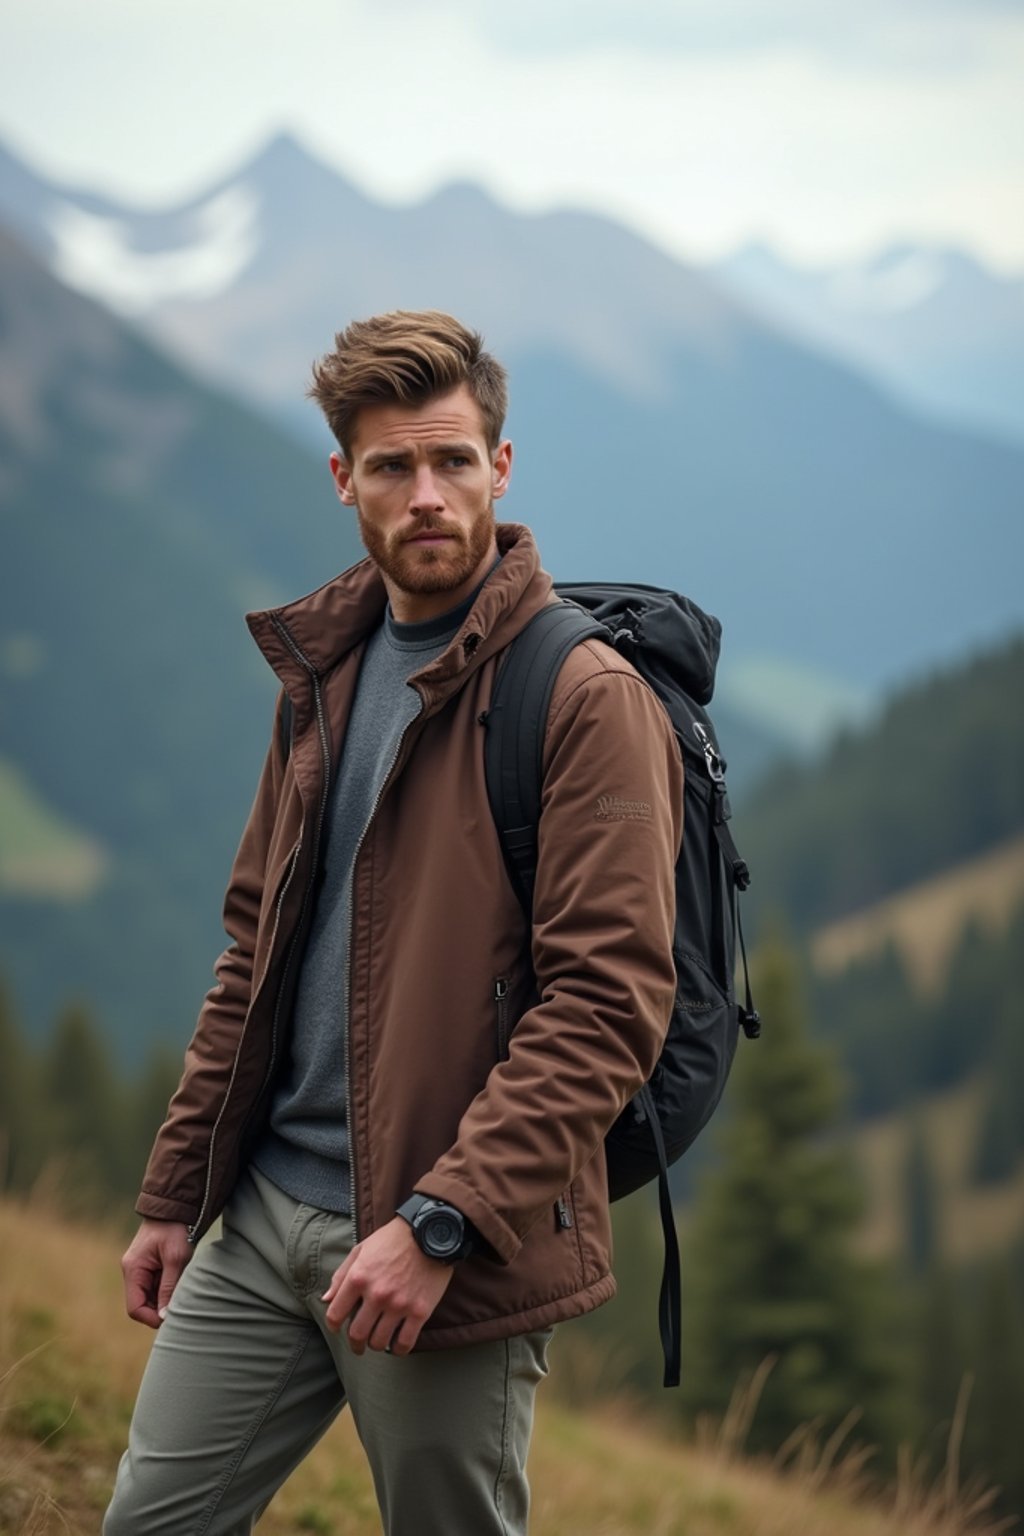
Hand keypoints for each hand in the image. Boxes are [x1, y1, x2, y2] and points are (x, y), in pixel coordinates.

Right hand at [121, 1219, 191, 1328]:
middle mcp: (133, 1271)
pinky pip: (156, 1286)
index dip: (151, 1318)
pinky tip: (182, 1282)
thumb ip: (168, 1288)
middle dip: (160, 1308)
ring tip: (183, 1289)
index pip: (135, 1308)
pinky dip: (168, 1289)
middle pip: (142, 1304)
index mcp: (133, 1269)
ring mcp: (141, 1269)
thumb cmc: (176, 1229)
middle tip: (181, 1305)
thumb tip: (164, 1316)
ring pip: (151, 1297)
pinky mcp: (151, 1266)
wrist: (177, 1205)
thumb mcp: (176, 1258)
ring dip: (165, 1298)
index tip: (171, 1317)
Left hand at [321, 1217, 454, 1355]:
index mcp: (358, 1277)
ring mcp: (399, 1305)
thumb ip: (341, 1275)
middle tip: (358, 1345)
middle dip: (355, 1344)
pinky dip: (398, 1349)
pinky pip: (405, 1343)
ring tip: (378, 1340)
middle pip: (357, 1334)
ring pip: (379, 1342)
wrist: (430, 1231)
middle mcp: (376, 1294)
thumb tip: (326, 1300)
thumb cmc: (393, 1239)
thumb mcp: (361, 1249)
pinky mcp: (420, 1311)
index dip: (334, 1326)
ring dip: (376, 1345)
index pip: (335, 1315)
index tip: (338, 1328)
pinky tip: (396, 1345)